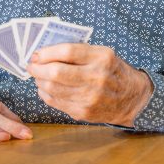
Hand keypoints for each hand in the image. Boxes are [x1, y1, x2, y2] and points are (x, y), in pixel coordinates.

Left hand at [27, 44, 152, 126]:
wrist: (132, 98)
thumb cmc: (113, 71)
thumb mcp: (103, 54)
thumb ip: (79, 51)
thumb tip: (45, 53)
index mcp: (102, 58)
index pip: (67, 52)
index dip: (47, 52)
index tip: (37, 54)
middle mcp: (97, 78)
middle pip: (56, 73)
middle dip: (37, 68)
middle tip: (31, 65)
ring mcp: (89, 98)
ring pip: (52, 89)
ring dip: (39, 81)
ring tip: (39, 76)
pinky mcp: (83, 112)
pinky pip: (55, 102)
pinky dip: (46, 93)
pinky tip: (47, 88)